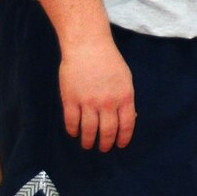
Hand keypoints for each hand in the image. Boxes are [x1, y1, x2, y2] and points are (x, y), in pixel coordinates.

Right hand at [59, 35, 134, 150]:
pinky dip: (73, 130)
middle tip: (103, 149)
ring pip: (88, 130)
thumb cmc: (109, 60)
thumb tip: (127, 118)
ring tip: (88, 145)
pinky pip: (71, 121)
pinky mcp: (70, 99)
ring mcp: (88, 102)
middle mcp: (107, 103)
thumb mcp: (126, 79)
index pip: (126, 125)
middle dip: (106, 144)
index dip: (123, 138)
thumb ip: (125, 98)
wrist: (87, 46)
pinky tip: (74, 133)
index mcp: (125, 97)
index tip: (120, 145)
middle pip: (107, 131)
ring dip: (88, 141)